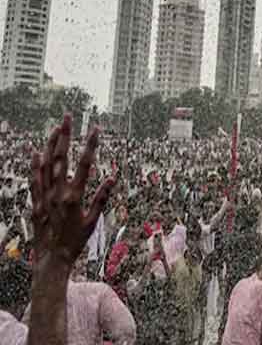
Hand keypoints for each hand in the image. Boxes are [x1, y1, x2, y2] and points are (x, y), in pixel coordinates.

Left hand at [30, 114, 114, 268]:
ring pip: (45, 165)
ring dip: (50, 145)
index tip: (96, 128)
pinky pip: (34, 180)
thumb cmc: (75, 242)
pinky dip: (34, 165)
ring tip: (55, 128)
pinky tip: (36, 153)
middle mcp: (57, 194)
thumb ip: (101, 198)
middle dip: (65, 136)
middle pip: (61, 158)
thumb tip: (111, 178)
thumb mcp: (93, 222)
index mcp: (74, 197)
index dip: (90, 145)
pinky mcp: (35, 204)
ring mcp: (44, 197)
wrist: (51, 260)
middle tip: (68, 117)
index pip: (84, 165)